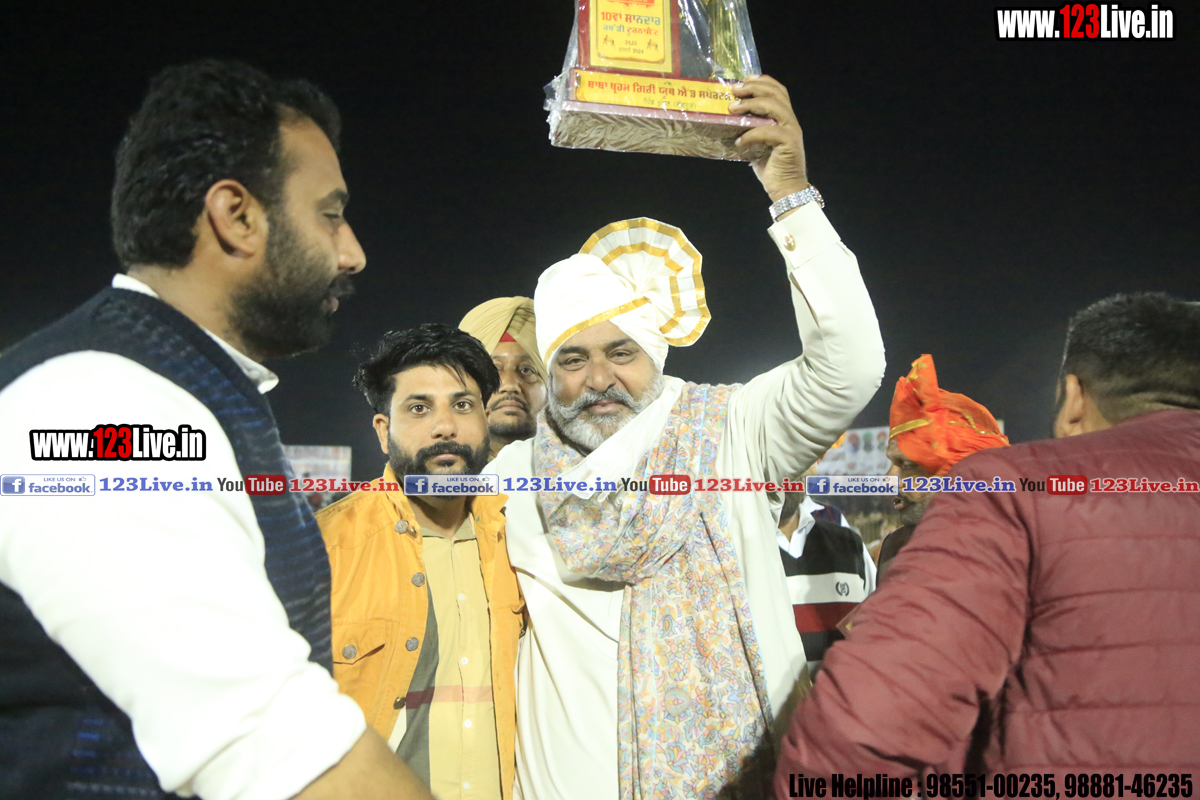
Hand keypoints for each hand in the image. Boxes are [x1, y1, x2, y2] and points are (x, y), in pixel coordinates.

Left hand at [728, 75, 808, 202]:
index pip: (778, 90)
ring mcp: (791, 130)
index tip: (744, 79)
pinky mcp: (789, 143)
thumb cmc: (771, 168)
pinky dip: (751, 134)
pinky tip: (738, 141)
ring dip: (750, 104)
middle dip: (753, 88)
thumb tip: (729, 121)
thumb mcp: (758, 144)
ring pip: (774, 106)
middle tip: (734, 90)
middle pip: (775, 93)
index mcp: (784, 118)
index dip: (762, 81)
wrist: (785, 189)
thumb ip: (751, 130)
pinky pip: (768, 131)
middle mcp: (790, 121)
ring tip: (732, 109)